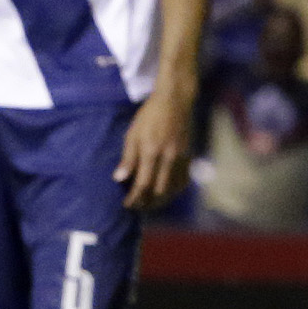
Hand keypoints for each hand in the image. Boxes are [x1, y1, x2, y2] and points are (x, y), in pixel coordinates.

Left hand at [115, 84, 192, 209]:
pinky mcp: (189, 156)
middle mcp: (169, 157)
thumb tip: (119, 179)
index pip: (143, 184)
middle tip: (137, 206)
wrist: (175, 102)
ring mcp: (181, 157)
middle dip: (148, 202)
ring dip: (161, 199)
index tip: (127, 205)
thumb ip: (128, 158)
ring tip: (149, 203)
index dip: (135, 198)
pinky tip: (166, 192)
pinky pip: (184, 180)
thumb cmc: (148, 116)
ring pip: (173, 188)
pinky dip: (175, 190)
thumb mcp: (132, 134)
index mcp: (151, 152)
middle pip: (160, 190)